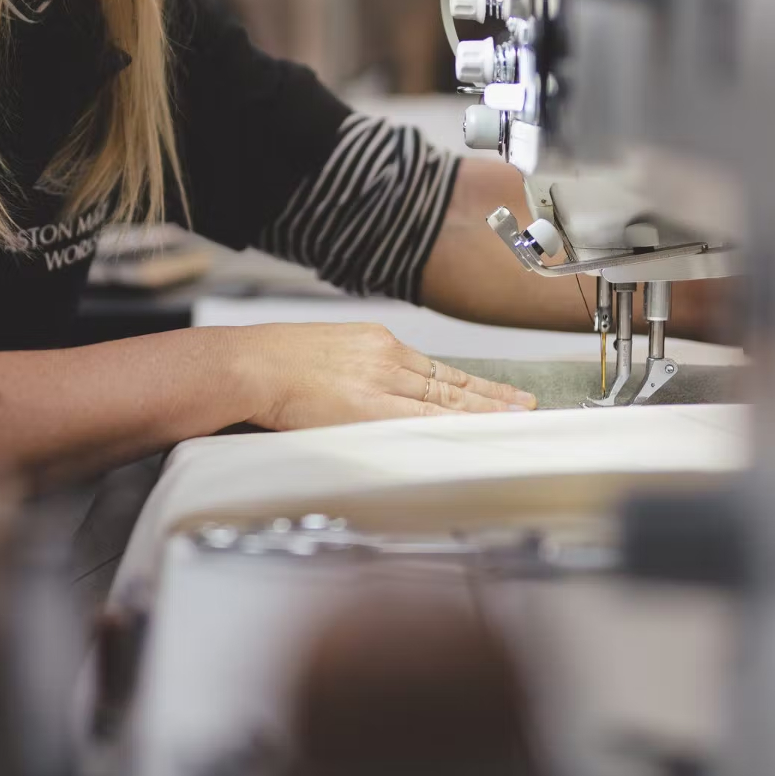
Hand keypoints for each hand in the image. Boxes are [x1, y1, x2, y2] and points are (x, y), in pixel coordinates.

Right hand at [231, 322, 536, 433]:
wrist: (250, 364)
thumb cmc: (273, 361)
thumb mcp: (327, 351)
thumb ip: (357, 370)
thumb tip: (370, 392)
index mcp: (375, 343)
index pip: (435, 369)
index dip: (471, 383)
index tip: (498, 392)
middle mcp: (385, 359)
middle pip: (448, 384)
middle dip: (490, 396)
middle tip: (525, 405)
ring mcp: (379, 383)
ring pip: (442, 401)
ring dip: (481, 411)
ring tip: (513, 418)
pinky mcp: (368, 407)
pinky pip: (420, 420)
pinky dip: (449, 426)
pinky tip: (472, 432)